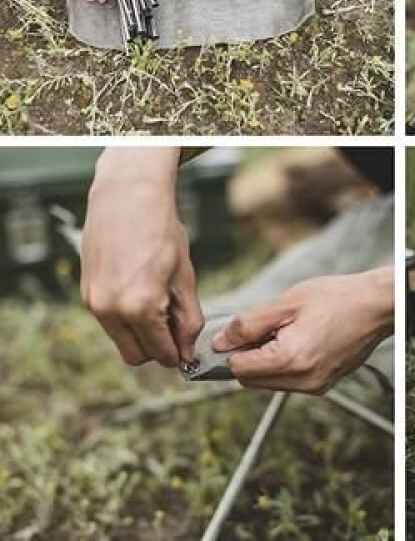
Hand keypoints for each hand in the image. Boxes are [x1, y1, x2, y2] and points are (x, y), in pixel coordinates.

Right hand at [80, 148, 203, 367]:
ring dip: (140, 333)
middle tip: (175, 325)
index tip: (187, 348)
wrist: (128, 197)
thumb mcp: (185, 276)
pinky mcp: (86, 293)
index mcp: (140, 307)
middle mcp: (111, 310)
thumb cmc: (161, 231)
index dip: (178, 354)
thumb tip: (187, 350)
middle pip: (136, 356)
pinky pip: (108, 321)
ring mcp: (94, 302)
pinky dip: (126, 317)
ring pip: (120, 340)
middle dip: (157, 348)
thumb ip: (188, 318)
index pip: (161, 354)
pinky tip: (141, 289)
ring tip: (159, 301)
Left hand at [213, 267, 393, 393]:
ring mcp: (315, 385)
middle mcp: (303, 380)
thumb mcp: (287, 303)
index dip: (232, 348)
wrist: (376, 305)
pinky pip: (289, 380)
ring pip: (269, 381)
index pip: (237, 369)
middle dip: (249, 355)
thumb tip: (220, 342)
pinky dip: (285, 363)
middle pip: (250, 379)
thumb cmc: (337, 298)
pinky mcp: (323, 384)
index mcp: (290, 360)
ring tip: (289, 330)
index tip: (241, 330)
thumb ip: (248, 324)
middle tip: (269, 326)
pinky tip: (301, 338)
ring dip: (267, 359)